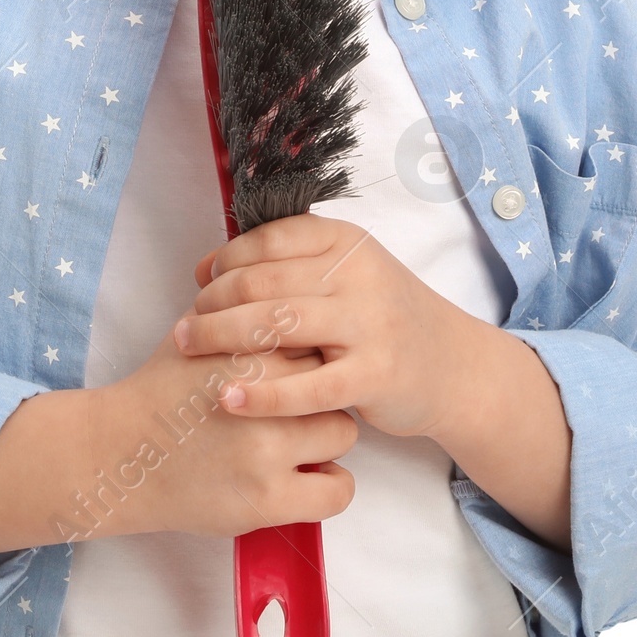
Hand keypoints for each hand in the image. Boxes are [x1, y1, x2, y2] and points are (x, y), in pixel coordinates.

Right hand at [87, 308, 358, 541]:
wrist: (118, 452)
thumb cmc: (160, 388)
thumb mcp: (194, 330)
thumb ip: (239, 309)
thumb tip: (286, 288)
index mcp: (246, 347)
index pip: (314, 334)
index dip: (310, 348)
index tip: (299, 361)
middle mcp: (262, 395)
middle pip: (333, 378)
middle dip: (320, 386)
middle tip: (301, 400)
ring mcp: (268, 450)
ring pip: (344, 431)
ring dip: (325, 434)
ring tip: (299, 439)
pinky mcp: (270, 500)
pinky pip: (338, 489)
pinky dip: (328, 483)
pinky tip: (307, 475)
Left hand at [178, 214, 461, 440]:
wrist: (452, 366)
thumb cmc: (380, 319)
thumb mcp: (343, 276)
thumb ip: (284, 267)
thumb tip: (206, 267)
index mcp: (346, 242)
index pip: (270, 238)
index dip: (227, 260)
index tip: (202, 283)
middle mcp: (359, 275)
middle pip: (264, 281)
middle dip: (213, 302)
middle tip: (185, 324)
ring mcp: (370, 324)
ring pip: (278, 325)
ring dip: (221, 337)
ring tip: (188, 349)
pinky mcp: (375, 375)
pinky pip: (307, 386)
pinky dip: (262, 393)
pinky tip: (227, 398)